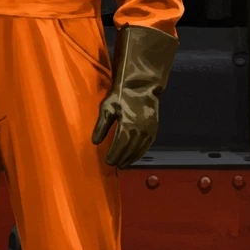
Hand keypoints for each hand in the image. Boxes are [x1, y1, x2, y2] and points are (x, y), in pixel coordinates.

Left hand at [92, 25, 178, 167]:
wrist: (141, 84)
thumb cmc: (120, 95)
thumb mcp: (107, 108)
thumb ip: (101, 126)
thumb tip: (95, 142)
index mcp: (128, 125)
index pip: (120, 146)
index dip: (114, 155)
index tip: (107, 161)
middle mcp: (140, 130)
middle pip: (130, 149)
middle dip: (122, 158)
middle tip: (115, 165)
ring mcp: (149, 129)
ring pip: (140, 149)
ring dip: (132, 158)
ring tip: (124, 164)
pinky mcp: (154, 128)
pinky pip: (148, 144)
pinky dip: (141, 152)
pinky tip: (135, 155)